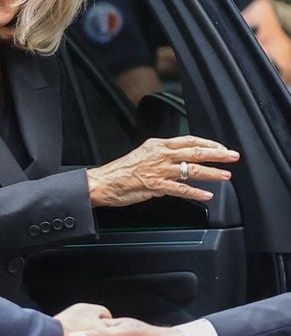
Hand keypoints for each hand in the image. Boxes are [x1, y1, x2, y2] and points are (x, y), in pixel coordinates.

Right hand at [86, 136, 238, 206]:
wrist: (103, 182)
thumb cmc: (120, 171)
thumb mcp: (142, 155)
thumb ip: (161, 157)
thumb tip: (177, 162)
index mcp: (157, 145)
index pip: (188, 140)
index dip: (208, 143)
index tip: (220, 147)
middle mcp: (160, 154)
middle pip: (195, 151)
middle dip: (217, 154)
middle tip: (232, 156)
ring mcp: (158, 170)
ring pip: (191, 169)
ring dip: (211, 173)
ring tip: (226, 176)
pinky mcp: (155, 185)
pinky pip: (180, 188)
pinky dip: (195, 192)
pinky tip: (206, 195)